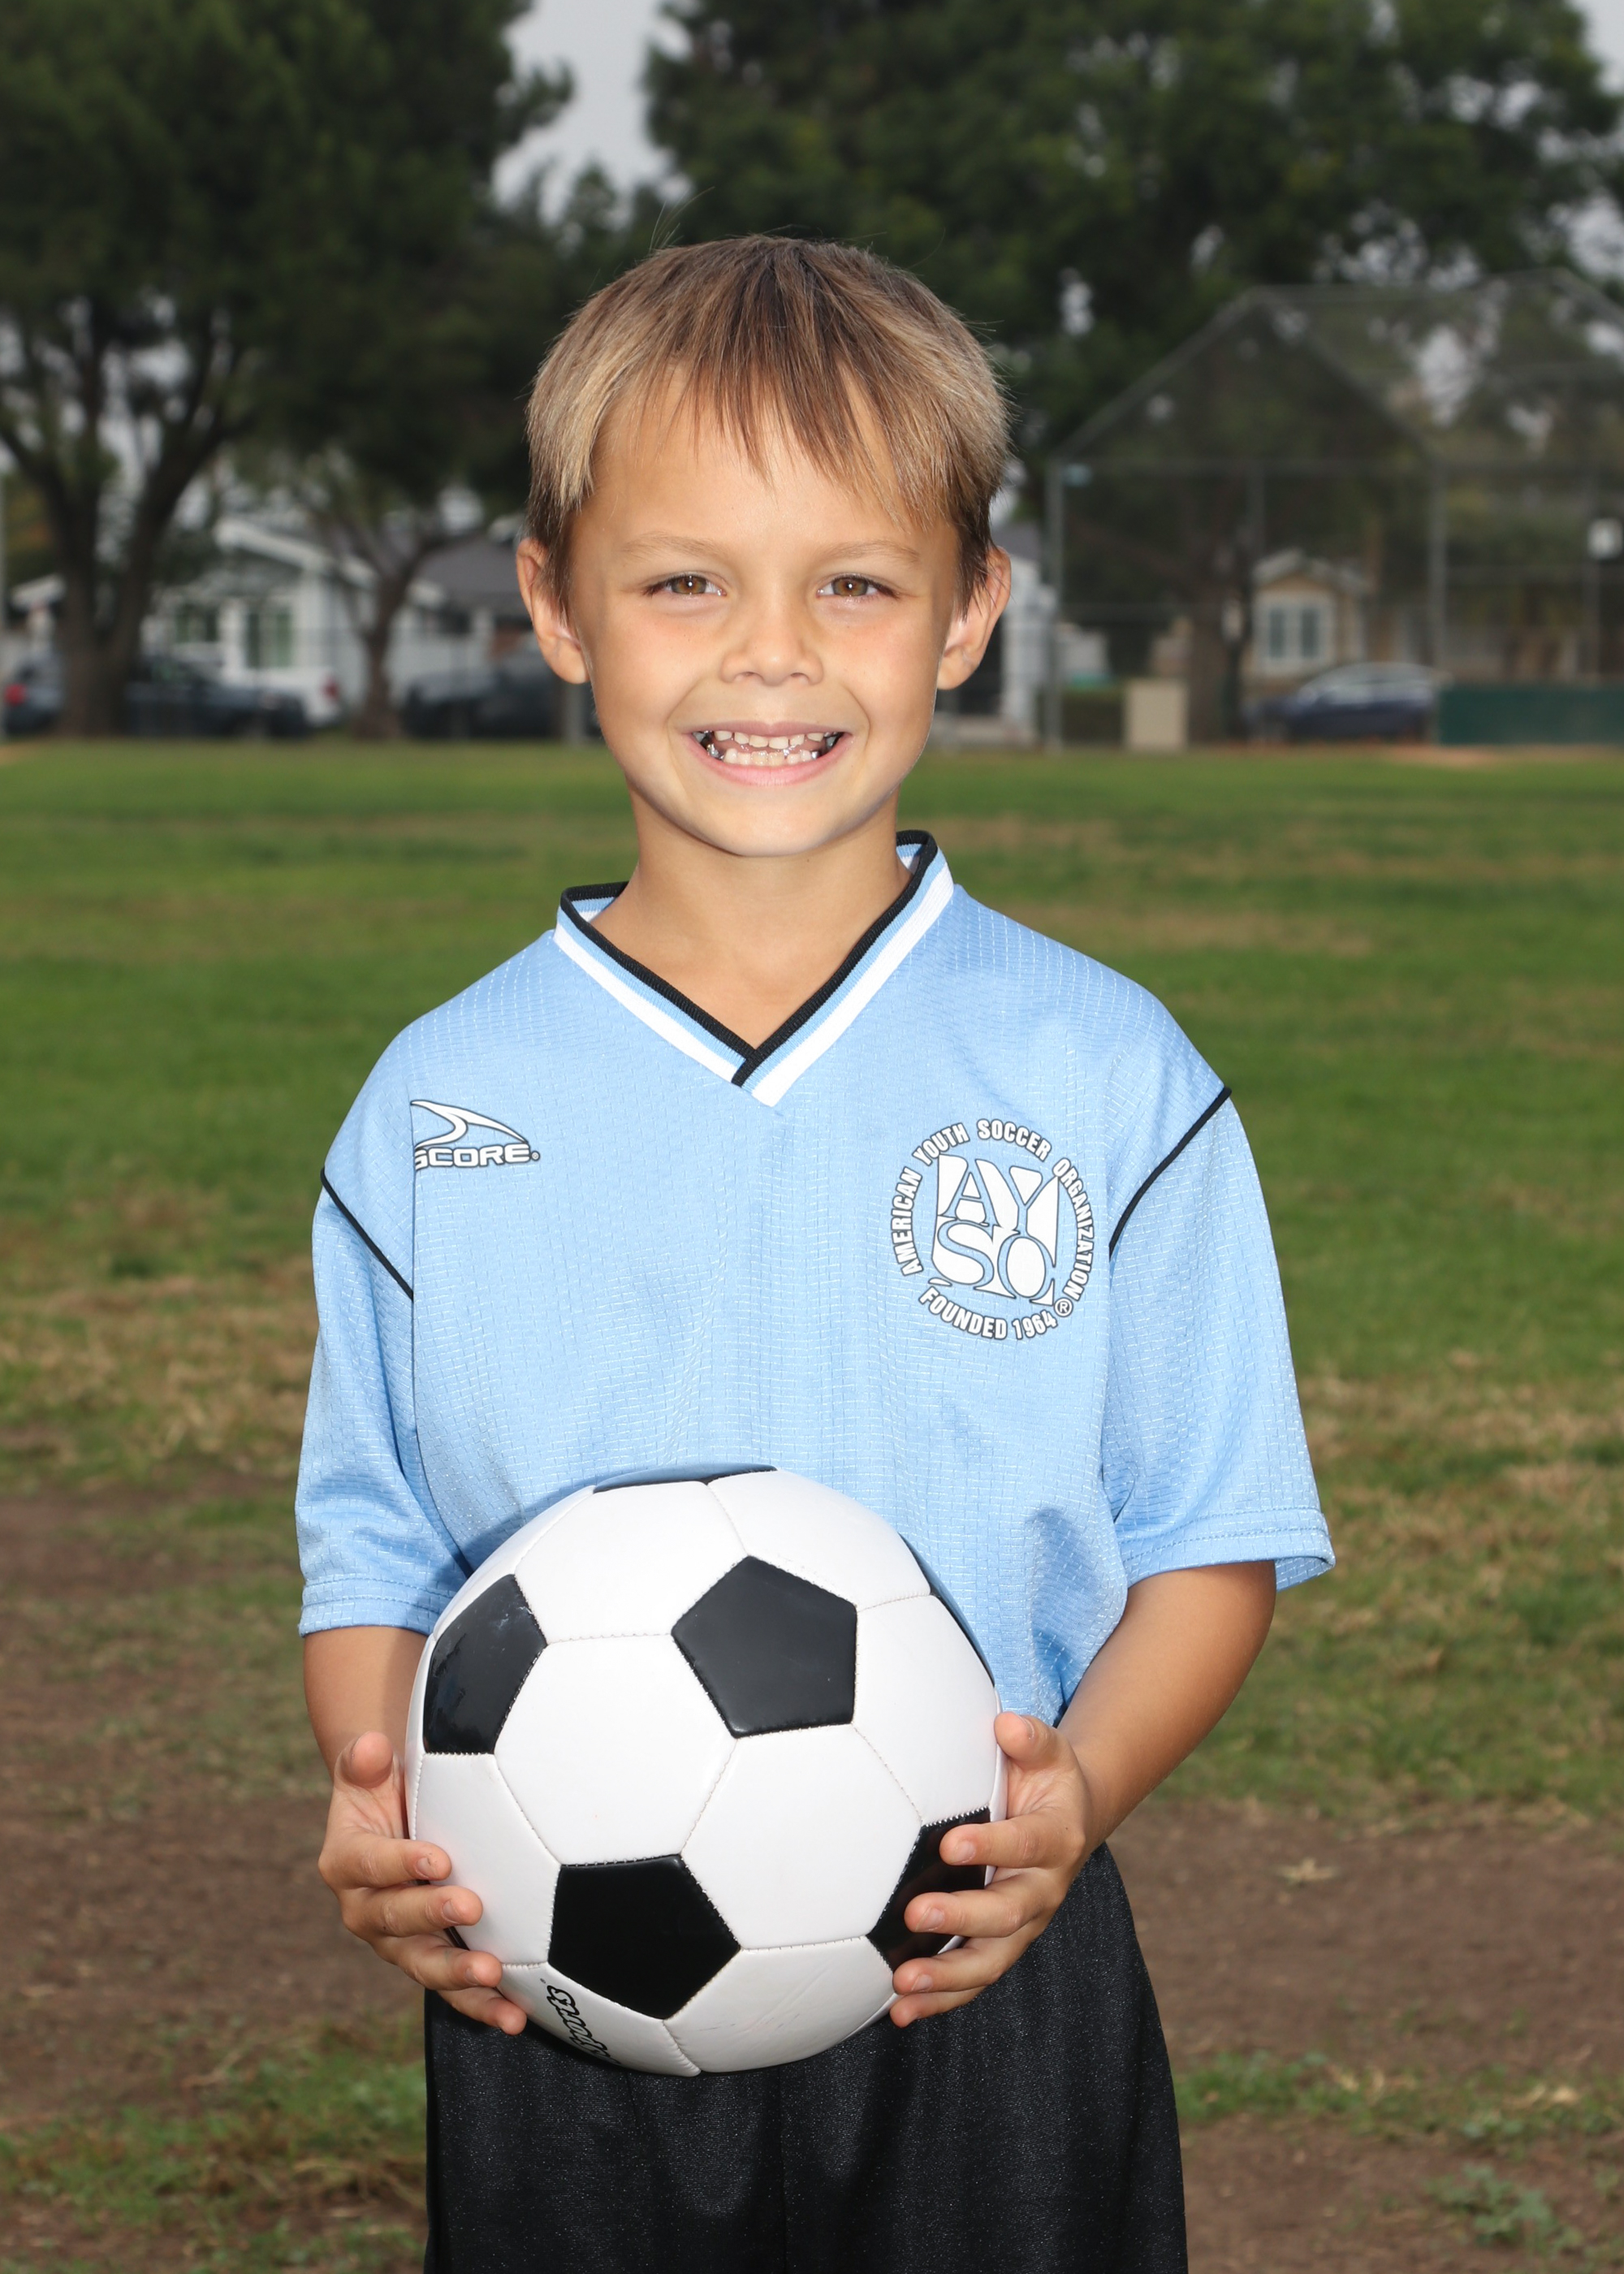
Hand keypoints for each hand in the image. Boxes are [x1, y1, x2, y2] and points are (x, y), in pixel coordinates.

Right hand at [316, 1729, 526, 2033]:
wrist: (391, 1823)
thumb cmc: (385, 1790)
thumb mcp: (367, 1771)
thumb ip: (364, 1761)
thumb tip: (372, 1748)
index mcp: (345, 1863)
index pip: (369, 1864)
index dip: (400, 1863)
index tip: (438, 1858)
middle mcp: (365, 1911)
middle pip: (394, 1919)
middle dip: (431, 1916)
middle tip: (470, 1906)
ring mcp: (397, 1943)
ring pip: (423, 1965)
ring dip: (457, 1975)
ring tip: (492, 1976)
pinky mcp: (428, 1961)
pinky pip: (452, 1991)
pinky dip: (481, 2006)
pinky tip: (514, 2017)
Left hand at [889, 1712, 1090, 2026]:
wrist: (1070, 1819)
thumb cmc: (1044, 1778)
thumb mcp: (1048, 1751)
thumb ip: (1030, 1738)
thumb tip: (1005, 1723)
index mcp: (1056, 1839)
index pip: (1025, 1845)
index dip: (991, 1846)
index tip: (950, 1844)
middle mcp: (1043, 1890)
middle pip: (1007, 1914)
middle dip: (962, 1917)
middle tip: (916, 1913)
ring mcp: (1024, 1926)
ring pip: (991, 1961)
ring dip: (947, 1977)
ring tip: (903, 1984)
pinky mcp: (1002, 1946)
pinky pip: (974, 1981)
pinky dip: (940, 2000)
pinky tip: (899, 2011)